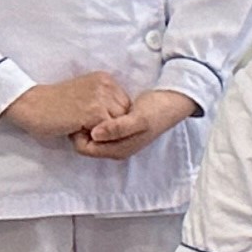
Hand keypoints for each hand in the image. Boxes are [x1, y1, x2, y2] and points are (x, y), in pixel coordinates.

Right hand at [0, 71, 129, 143]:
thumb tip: (125, 121)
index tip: (90, 121)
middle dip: (109, 126)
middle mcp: (106, 85)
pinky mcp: (94, 112)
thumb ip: (105, 102)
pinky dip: (94, 137)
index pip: (125, 106)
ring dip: (102, 132)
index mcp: (106, 80)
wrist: (29, 105)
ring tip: (79, 127)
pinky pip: (107, 132)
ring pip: (118, 126)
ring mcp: (101, 98)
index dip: (111, 119)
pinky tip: (75, 130)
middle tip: (84, 126)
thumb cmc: (55, 106)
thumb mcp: (86, 96)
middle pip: (125, 116)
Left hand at [71, 87, 198, 159]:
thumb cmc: (158, 110)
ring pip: (90, 136)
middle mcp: (116, 148)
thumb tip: (94, 134)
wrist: (174, 101)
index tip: (79, 114)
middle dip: (80, 129)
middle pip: (85, 144)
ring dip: (86, 124)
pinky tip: (97, 106)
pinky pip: (98, 129)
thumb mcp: (139, 119)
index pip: (84, 148)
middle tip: (81, 108)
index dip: (78, 133)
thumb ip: (117, 128)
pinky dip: (93, 119)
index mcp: (119, 150)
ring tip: (88, 106)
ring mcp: (117, 140)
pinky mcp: (119, 130)